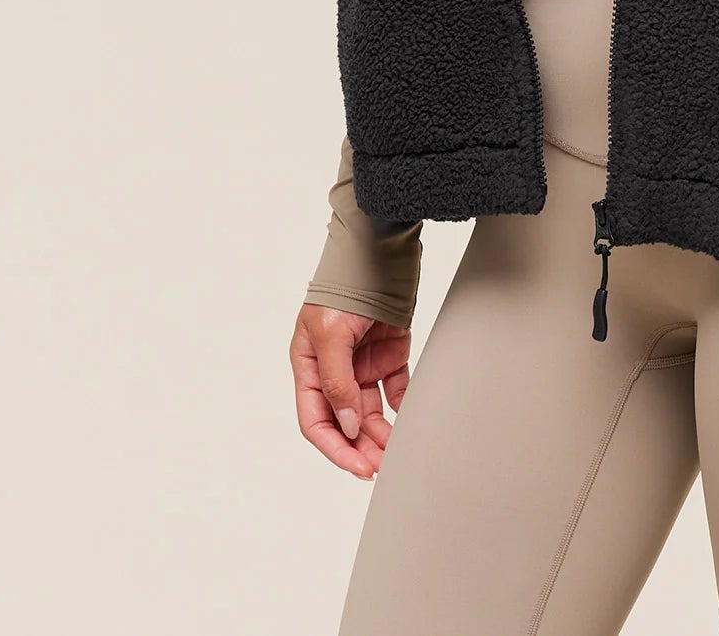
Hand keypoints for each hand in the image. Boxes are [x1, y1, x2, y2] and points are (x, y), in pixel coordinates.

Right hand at [290, 302, 410, 479]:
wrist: (381, 251)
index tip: (357, 466)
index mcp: (309, 365)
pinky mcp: (389, 353)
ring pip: (370, 411)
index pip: (316, 420)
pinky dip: (402, 407)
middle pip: (344, 421)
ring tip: (397, 452)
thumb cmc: (344, 286)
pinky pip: (395, 390)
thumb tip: (347, 425)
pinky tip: (410, 422)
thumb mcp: (329, 333)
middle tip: (381, 467)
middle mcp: (334, 368)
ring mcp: (362, 362)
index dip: (334, 447)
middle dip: (360, 447)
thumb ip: (336, 381)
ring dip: (381, 434)